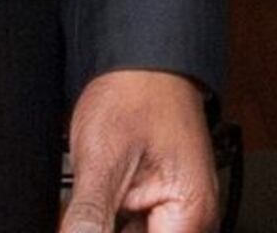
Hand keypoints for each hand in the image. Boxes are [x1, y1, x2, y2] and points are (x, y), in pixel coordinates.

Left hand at [59, 68, 216, 232]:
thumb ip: (87, 222)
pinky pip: (129, 230)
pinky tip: (91, 203)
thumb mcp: (101, 163)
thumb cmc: (135, 94)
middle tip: (85, 205)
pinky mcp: (158, 206)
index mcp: (190, 216)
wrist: (140, 60)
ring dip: (101, 225)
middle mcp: (191, 221)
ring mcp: (176, 214)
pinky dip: (103, 223)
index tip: (85, 224)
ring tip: (94, 190)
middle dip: (100, 229)